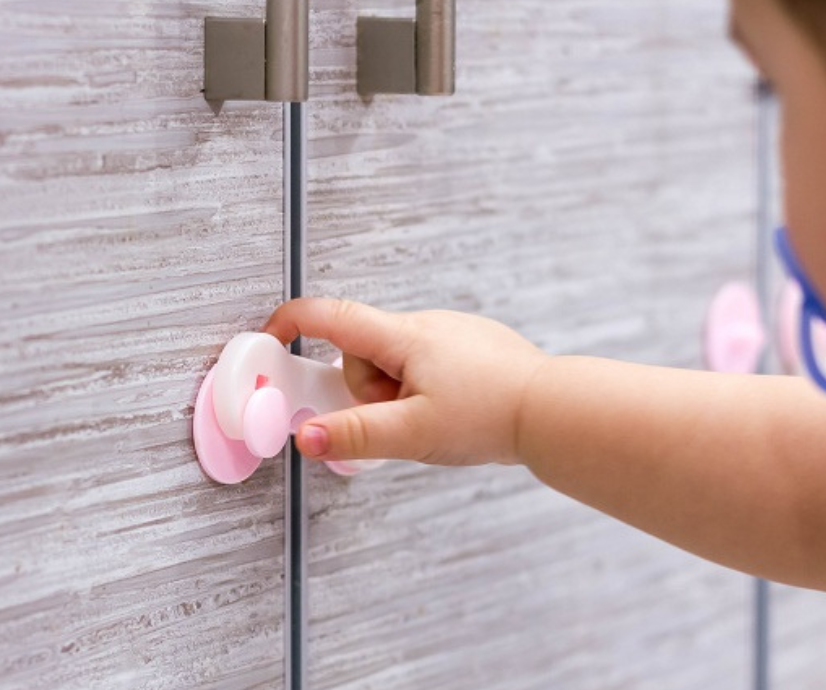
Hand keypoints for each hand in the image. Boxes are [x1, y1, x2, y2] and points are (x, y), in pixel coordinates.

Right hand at [262, 298, 548, 466]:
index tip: (269, 339)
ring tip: (434, 419)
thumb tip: (305, 436)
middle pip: (363, 354)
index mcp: (404, 336)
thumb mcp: (412, 433)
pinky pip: (425, 368)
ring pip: (395, 365)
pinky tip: (455, 411)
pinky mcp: (471, 348)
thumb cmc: (490, 416)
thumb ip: (354, 435)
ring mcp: (451, 334)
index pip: (330, 316)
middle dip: (366, 391)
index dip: (291, 323)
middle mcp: (425, 324)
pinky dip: (424, 391)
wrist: (556, 411)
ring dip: (397, 395)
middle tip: (398, 419)